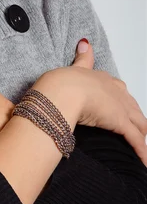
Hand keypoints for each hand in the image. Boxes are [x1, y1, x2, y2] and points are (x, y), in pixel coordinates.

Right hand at [35, 41, 146, 165]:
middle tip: (134, 131)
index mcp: (105, 79)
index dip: (122, 102)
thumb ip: (82, 57)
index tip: (122, 109)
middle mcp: (117, 92)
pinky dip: (141, 151)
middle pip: (133, 107)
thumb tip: (85, 42)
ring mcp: (121, 107)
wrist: (64, 90)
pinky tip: (144, 161)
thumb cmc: (64, 81)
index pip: (120, 91)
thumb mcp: (74, 67)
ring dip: (140, 134)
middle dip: (135, 119)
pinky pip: (135, 140)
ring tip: (141, 146)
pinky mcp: (121, 123)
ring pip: (139, 123)